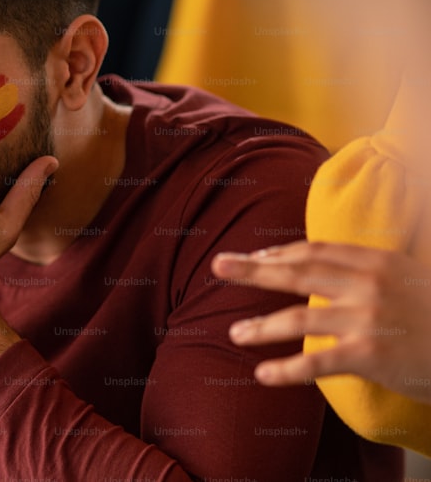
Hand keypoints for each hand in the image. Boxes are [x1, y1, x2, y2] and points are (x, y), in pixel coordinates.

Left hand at [212, 241, 430, 402]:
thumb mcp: (407, 277)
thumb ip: (367, 271)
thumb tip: (325, 268)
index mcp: (375, 261)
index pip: (314, 252)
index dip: (279, 253)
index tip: (254, 256)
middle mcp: (366, 284)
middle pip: (296, 273)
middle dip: (253, 269)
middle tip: (219, 266)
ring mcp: (366, 319)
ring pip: (298, 320)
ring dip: (261, 327)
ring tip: (234, 333)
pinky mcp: (369, 355)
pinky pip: (316, 363)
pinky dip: (285, 370)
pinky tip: (262, 375)